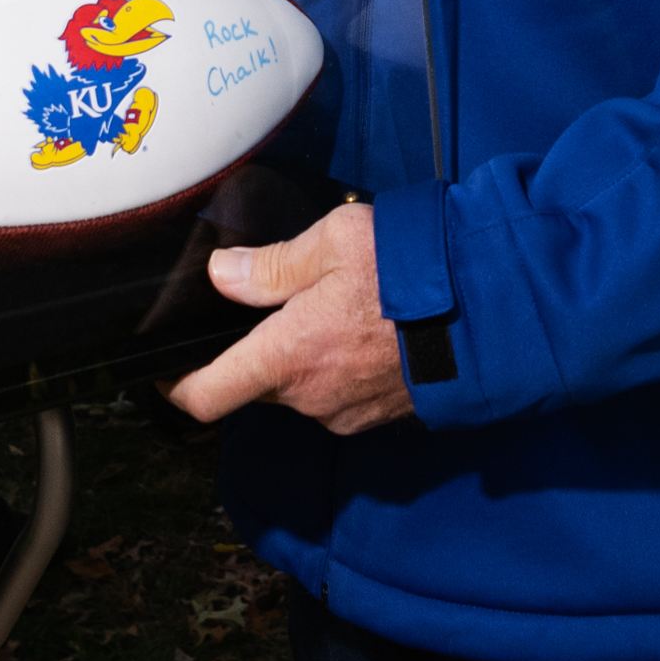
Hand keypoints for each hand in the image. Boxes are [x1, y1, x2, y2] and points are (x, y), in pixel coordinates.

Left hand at [168, 202, 415, 435]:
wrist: (493, 315)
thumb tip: (222, 275)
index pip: (205, 396)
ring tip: (342, 309)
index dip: (175, 387)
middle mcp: (310, 397)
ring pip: (300, 388)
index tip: (165, 370)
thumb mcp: (337, 242)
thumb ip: (273, 264)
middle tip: (286, 303)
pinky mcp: (377, 418)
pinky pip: (337, 396)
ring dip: (307, 356)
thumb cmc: (416, 272)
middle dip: (261, 349)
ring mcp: (345, 414)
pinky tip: (369, 332)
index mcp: (288, 356)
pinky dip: (340, 368)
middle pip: (257, 383)